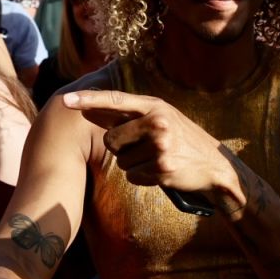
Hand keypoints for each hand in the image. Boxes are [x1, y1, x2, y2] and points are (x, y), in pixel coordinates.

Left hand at [62, 89, 234, 202]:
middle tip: (143, 148)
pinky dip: (142, 177)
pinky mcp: (162, 168)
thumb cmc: (182, 139)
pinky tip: (161, 171)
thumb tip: (92, 107)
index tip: (66, 100)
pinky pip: (133, 176)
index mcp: (155, 106)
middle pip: (110, 139)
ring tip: (156, 159)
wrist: (213, 165)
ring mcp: (160, 146)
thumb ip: (131, 114)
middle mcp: (157, 123)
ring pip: (121, 161)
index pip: (115, 100)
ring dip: (133, 165)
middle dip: (120, 148)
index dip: (88, 100)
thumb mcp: (162, 118)